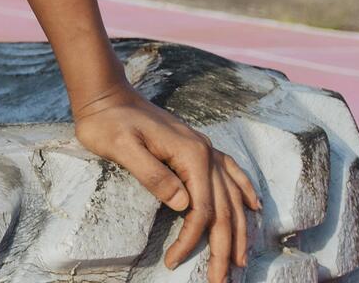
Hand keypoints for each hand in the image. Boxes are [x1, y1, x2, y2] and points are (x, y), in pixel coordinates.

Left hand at [73, 84, 260, 281]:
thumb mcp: (122, 148)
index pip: (200, 209)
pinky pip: (230, 171)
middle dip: (224, 247)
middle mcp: (205, 152)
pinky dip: (244, 190)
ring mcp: (203, 148)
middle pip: (223, 208)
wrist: (105, 94)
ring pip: (231, 195)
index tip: (173, 261)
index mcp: (190, 155)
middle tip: (221, 280)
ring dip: (239, 229)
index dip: (191, 239)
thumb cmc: (106, 122)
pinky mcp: (195, 146)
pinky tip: (254, 207)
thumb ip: (153, 175)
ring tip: (241, 260)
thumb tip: (184, 204)